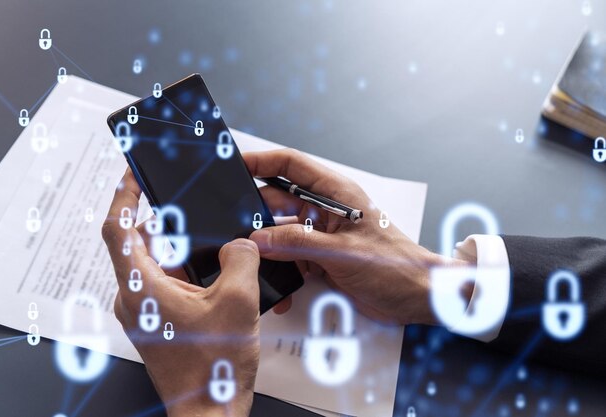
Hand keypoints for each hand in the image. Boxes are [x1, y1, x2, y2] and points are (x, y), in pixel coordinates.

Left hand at [102, 169, 259, 416]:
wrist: (209, 411)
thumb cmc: (211, 370)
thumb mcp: (237, 302)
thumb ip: (240, 259)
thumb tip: (238, 244)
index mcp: (141, 288)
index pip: (118, 228)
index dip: (124, 194)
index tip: (133, 175)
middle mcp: (135, 298)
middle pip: (140, 243)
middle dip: (167, 222)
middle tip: (189, 208)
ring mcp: (145, 312)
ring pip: (158, 264)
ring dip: (182, 250)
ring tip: (211, 244)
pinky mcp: (158, 322)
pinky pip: (168, 284)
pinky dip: (188, 272)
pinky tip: (217, 274)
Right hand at [245, 149, 459, 324]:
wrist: (418, 298)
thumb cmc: (395, 266)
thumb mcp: (344, 252)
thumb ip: (299, 243)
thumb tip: (258, 239)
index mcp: (336, 194)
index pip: (292, 166)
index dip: (262, 161)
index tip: (234, 165)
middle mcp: (327, 210)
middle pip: (279, 201)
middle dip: (255, 214)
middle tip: (230, 225)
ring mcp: (323, 235)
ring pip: (281, 234)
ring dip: (267, 248)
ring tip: (249, 260)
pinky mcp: (322, 259)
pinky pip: (292, 260)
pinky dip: (283, 272)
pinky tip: (278, 288)